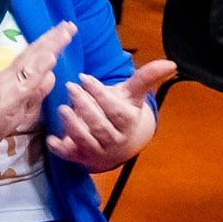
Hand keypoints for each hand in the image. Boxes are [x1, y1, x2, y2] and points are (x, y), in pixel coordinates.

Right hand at [0, 22, 74, 154]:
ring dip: (50, 46)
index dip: (49, 43)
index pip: (34, 56)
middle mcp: (11, 75)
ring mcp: (11, 83)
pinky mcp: (11, 96)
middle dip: (53, 38)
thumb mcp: (23, 107)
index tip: (64, 30)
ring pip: (33, 61)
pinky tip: (51, 57)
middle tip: (69, 24)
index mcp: (14, 77)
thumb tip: (52, 75)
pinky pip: (28, 79)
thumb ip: (37, 92)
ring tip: (64, 33)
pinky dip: (40, 66)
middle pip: (34, 53)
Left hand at [48, 62, 174, 171]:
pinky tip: (51, 140)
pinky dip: (61, 149)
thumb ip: (146, 78)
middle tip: (70, 87)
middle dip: (85, 106)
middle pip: (100, 126)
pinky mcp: (82, 158)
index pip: (115, 110)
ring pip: (86, 141)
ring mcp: (98, 151)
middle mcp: (114, 140)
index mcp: (127, 123)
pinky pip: (71, 156)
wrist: (117, 142)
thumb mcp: (132, 95)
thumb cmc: (121, 111)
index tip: (84, 78)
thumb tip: (170, 63)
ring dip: (73, 126)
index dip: (100, 94)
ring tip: (62, 108)